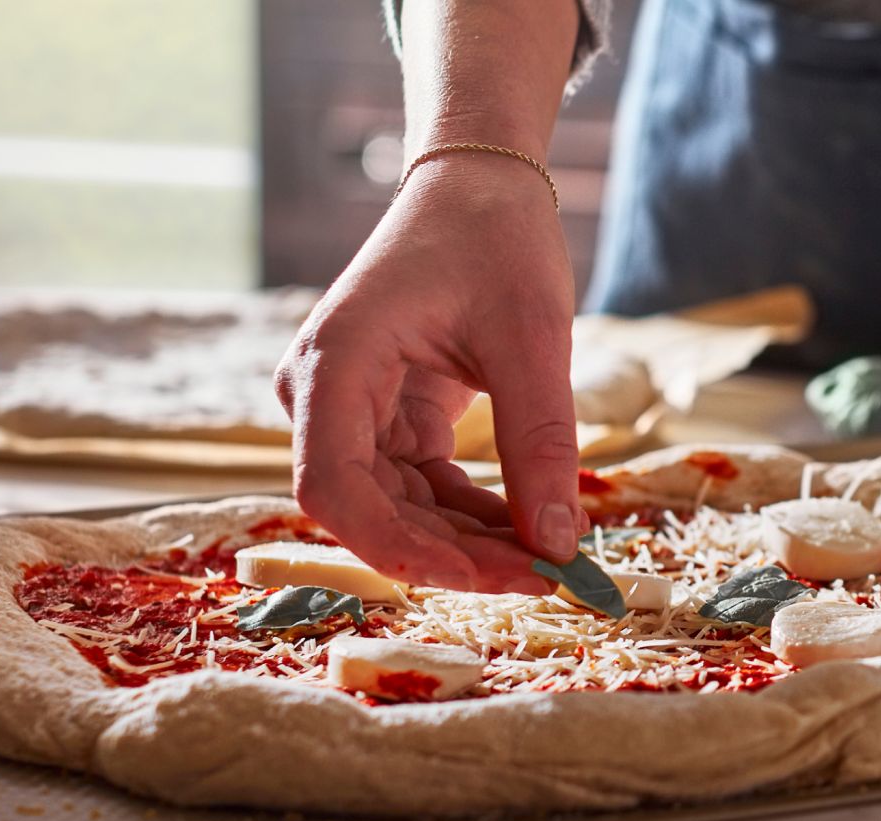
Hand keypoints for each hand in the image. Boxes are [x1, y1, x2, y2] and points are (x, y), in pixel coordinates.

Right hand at [274, 153, 583, 596]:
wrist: (479, 183)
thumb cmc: (496, 238)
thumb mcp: (532, 337)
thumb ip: (541, 442)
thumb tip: (558, 545)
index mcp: (332, 364)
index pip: (334, 490)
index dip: (406, 549)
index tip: (491, 575)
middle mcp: (322, 394)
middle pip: (368, 510)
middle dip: (455, 554)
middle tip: (547, 577)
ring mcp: (348, 409)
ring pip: (397, 508)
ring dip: (469, 541)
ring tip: (551, 559)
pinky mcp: (384, 417)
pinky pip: (420, 487)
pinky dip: (474, 514)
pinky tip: (533, 530)